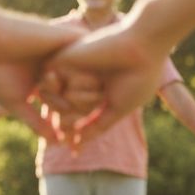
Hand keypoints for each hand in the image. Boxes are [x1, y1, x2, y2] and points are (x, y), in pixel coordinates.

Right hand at [0, 10, 78, 141]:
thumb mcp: (15, 103)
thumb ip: (35, 122)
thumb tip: (55, 143)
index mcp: (41, 79)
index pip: (61, 102)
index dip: (66, 121)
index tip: (68, 139)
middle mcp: (54, 66)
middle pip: (77, 90)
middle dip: (81, 110)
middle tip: (78, 124)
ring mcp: (61, 52)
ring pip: (86, 75)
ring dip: (87, 93)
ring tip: (88, 107)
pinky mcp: (67, 39)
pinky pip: (88, 59)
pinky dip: (88, 74)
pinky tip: (88, 87)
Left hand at [44, 12, 167, 149]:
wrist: (142, 48)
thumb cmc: (138, 78)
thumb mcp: (117, 109)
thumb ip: (97, 126)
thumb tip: (77, 144)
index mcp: (91, 91)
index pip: (73, 119)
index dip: (75, 132)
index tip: (78, 145)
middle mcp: (77, 80)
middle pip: (62, 116)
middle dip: (83, 112)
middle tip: (102, 96)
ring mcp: (68, 69)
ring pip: (57, 103)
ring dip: (80, 100)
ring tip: (100, 84)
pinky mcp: (60, 58)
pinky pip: (52, 86)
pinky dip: (75, 88)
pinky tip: (93, 76)